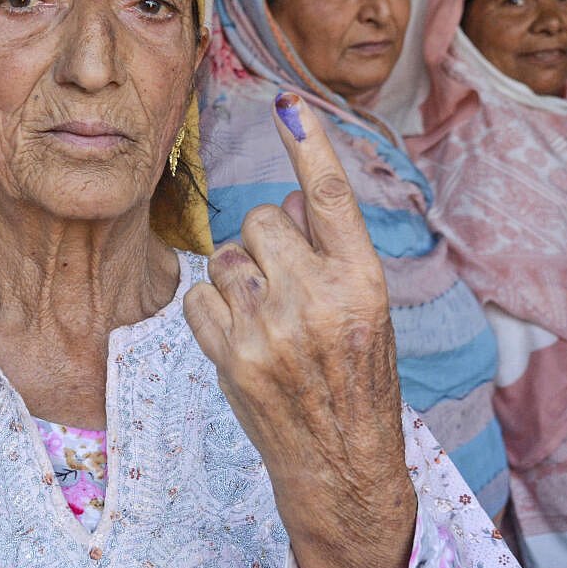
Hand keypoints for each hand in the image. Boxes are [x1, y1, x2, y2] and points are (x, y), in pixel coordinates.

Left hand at [185, 93, 414, 567]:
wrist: (340, 464)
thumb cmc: (358, 380)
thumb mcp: (367, 311)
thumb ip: (332, 251)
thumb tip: (293, 197)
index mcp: (363, 280)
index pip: (332, 197)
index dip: (309, 145)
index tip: (288, 103)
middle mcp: (318, 298)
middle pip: (263, 218)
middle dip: (267, 239)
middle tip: (284, 280)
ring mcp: (270, 328)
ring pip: (224, 255)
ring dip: (238, 274)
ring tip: (265, 315)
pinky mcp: (231, 357)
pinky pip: (199, 295)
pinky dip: (212, 307)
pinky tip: (240, 335)